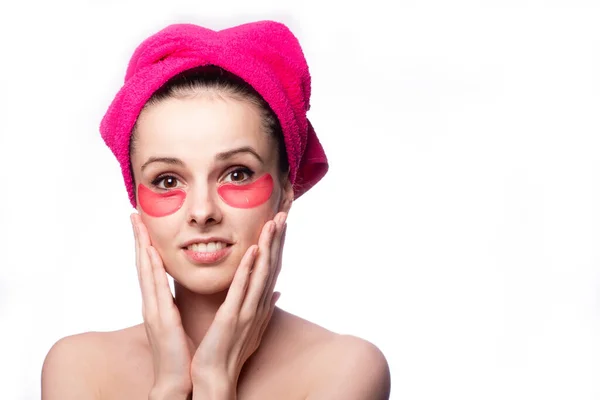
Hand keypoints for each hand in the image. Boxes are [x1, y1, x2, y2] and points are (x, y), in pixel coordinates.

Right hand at [131, 213, 194, 396]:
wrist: (174, 380)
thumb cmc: (179, 353)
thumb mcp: (178, 322)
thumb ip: (177, 305)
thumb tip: (179, 293)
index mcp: (158, 303)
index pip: (151, 268)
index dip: (146, 245)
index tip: (144, 224)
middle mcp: (152, 303)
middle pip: (143, 264)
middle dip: (138, 238)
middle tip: (134, 214)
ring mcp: (153, 310)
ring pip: (145, 271)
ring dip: (142, 245)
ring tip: (138, 223)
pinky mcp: (160, 318)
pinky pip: (156, 288)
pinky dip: (152, 268)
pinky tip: (150, 251)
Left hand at [190, 212, 287, 393]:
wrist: (215, 378)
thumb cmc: (229, 351)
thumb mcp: (251, 326)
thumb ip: (264, 307)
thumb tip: (277, 293)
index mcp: (260, 305)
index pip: (272, 269)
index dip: (278, 245)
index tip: (281, 222)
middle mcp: (259, 306)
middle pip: (272, 266)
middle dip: (278, 238)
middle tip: (284, 212)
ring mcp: (248, 312)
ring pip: (262, 273)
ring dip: (269, 246)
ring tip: (273, 223)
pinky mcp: (232, 318)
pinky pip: (242, 290)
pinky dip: (249, 269)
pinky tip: (253, 250)